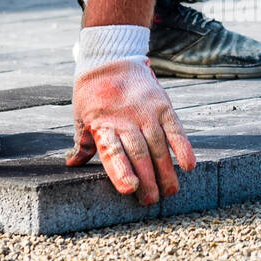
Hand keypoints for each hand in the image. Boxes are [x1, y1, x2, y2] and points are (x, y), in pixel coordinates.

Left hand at [66, 57, 194, 204]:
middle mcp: (126, 120)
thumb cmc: (92, 94)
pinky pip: (175, 129)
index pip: (113, 152)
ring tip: (170, 192)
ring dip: (166, 171)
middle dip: (147, 180)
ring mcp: (147, 113)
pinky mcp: (163, 106)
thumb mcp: (81, 116)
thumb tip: (71, 164)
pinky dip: (183, 147)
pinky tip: (188, 166)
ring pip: (159, 146)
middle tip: (151, 201)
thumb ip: (81, 142)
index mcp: (102, 125)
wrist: (111, 59)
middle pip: (139, 154)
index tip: (130, 189)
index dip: (121, 171)